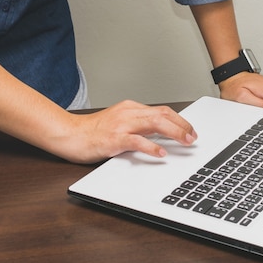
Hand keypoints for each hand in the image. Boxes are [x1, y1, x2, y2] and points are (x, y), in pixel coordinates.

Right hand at [55, 100, 197, 163]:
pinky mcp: (113, 139)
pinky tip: (161, 153)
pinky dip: (151, 147)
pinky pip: (136, 141)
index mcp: (130, 108)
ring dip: (174, 132)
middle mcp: (128, 113)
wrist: (69, 134)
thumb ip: (137, 126)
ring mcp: (121, 125)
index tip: (190, 130)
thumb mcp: (119, 123)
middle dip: (182, 125)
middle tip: (193, 137)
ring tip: (185, 141)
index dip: (179, 120)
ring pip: (154, 124)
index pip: (161, 111)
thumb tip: (159, 135)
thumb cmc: (92, 132)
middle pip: (162, 115)